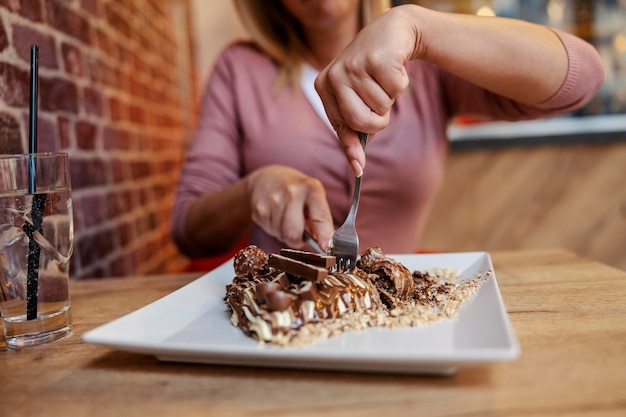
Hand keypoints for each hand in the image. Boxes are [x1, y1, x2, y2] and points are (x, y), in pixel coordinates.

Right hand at [245, 165, 333, 249]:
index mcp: (311, 188)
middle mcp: (292, 192)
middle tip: (299, 234)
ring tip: (285, 219)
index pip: (320, 217)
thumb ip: (320, 218)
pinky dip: (274, 229)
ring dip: (285, 234)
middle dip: (297, 240)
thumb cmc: (296, 192)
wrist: (267, 178)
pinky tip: (275, 217)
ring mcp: (273, 200)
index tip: (326, 247)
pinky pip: (269, 231)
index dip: (324, 235)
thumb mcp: (313, 196)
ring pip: (281, 235)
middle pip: (294, 233)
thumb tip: (324, 244)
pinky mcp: (259, 209)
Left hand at [315, 6, 418, 175]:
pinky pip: (396, 91)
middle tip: (381, 107)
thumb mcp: (357, 98)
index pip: (340, 126)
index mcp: (324, 86)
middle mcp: (334, 75)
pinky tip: (393, 68)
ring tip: (383, 79)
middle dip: (378, 121)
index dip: (351, 148)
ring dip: (390, 98)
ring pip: (381, 107)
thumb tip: (357, 165)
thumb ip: (354, 129)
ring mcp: (354, 65)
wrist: (391, 33)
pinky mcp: (376, 58)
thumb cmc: (372, 72)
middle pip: (360, 121)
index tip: (359, 168)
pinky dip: (401, 84)